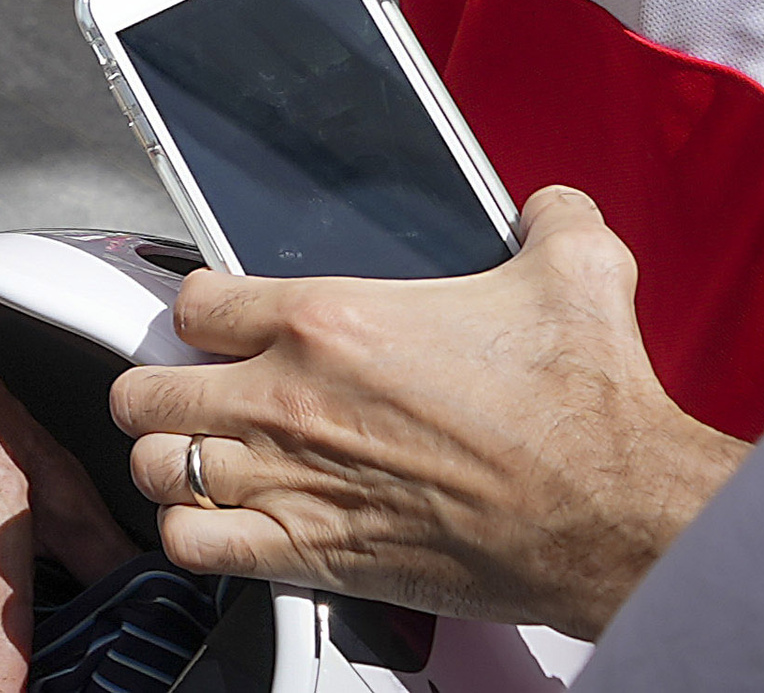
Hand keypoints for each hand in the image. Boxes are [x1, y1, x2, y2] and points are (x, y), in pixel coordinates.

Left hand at [103, 191, 746, 640]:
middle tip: (193, 393)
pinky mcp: (311, 556)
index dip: (200, 311)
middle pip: (147, 387)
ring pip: (155, 467)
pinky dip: (193, 536)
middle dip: (161, 387)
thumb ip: (548, 216)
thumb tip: (547, 207)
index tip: (220, 326)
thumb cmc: (586, 410)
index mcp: (329, 319)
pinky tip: (222, 524)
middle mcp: (291, 397)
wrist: (616, 517)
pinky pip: (191, 546)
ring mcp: (291, 480)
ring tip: (200, 458)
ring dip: (170, 462)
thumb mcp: (576, 268)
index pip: (193, 301)